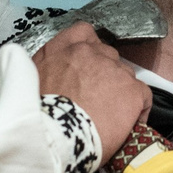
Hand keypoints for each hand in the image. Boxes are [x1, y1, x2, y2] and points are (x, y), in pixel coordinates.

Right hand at [34, 22, 151, 163]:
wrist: (54, 138)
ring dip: (119, 93)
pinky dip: (138, 110)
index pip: (84, 34)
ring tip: (108, 116)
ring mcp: (115, 70)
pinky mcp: (132, 90)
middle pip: (108, 58)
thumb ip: (43, 67)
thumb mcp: (29, 79)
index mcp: (66, 48)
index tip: (86, 69)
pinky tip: (129, 124)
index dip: (89, 51)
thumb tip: (50, 71)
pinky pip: (143, 97)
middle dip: (104, 76)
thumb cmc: (37, 115)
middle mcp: (93, 53)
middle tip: (95, 100)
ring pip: (125, 77)